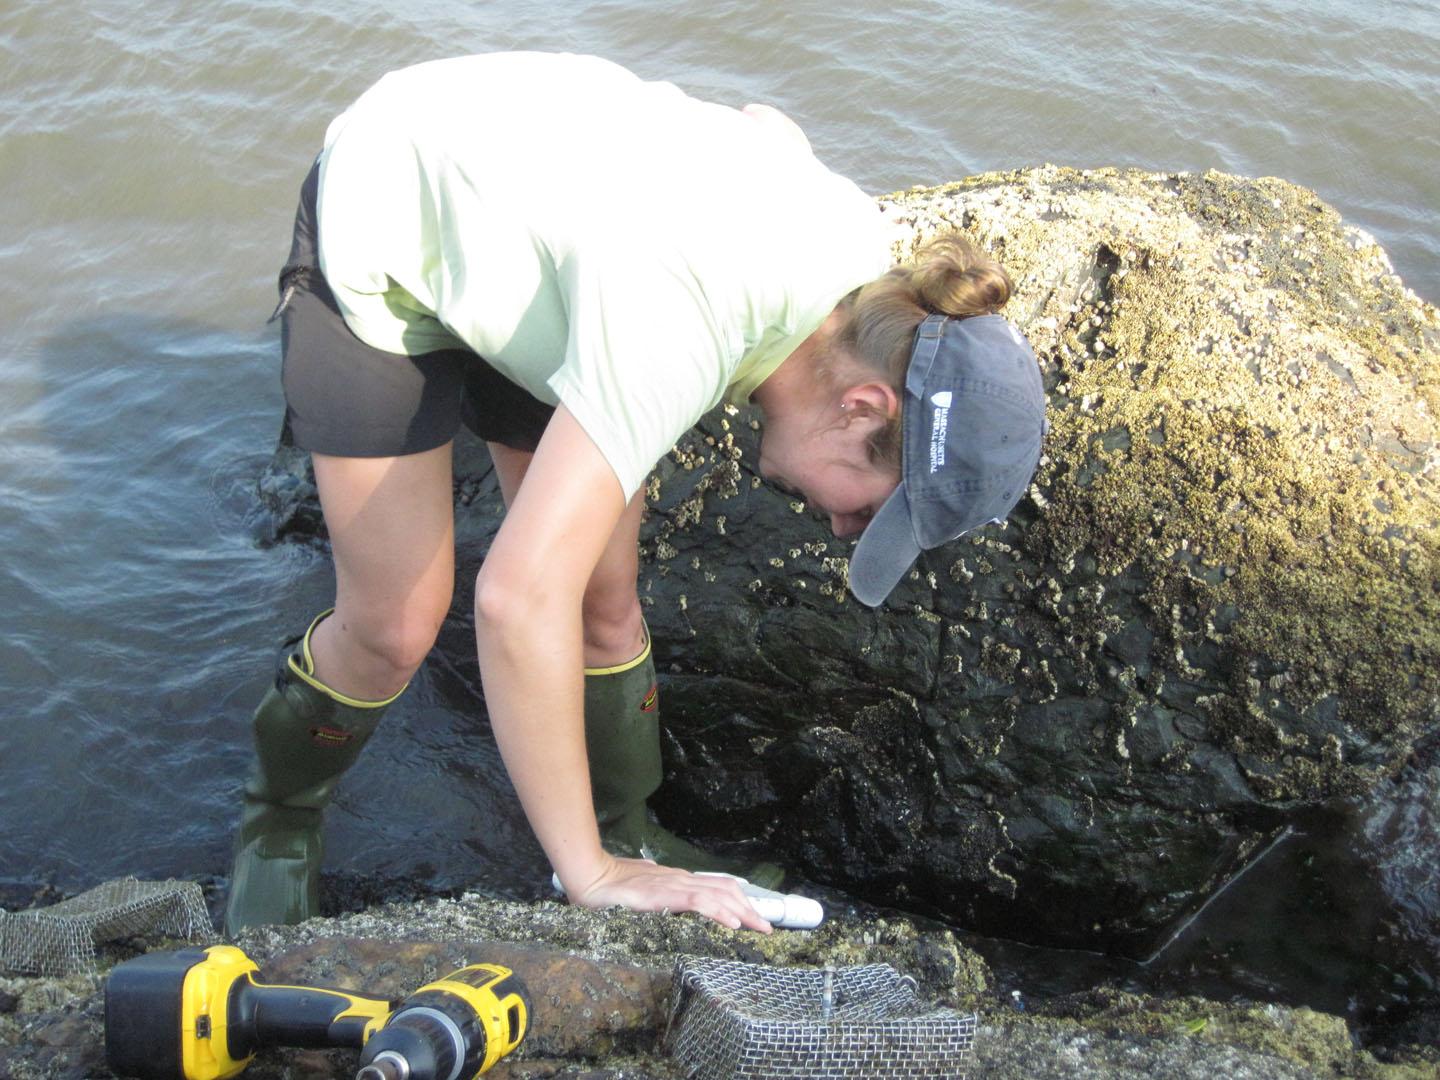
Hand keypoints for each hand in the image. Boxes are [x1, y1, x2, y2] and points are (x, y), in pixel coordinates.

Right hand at [566, 854, 772, 933]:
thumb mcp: (640, 893)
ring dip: (742, 911)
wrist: (590, 877)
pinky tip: (731, 923)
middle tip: (766, 927)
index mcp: (676, 880)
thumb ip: (655, 894)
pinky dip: (718, 911)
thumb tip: (663, 897)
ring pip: (717, 893)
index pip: (715, 886)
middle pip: (725, 888)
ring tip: (759, 926)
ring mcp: (673, 885)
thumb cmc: (610, 888)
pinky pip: (697, 902)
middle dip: (749, 908)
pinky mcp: (663, 894)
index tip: (753, 917)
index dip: (738, 900)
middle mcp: (680, 879)